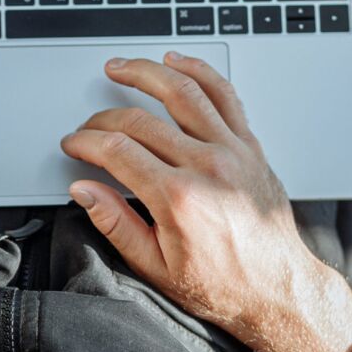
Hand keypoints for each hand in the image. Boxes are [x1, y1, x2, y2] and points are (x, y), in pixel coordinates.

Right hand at [62, 53, 351, 351]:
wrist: (277, 290)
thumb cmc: (222, 285)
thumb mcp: (155, 267)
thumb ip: (115, 223)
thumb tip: (84, 190)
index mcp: (178, 198)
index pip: (117, 150)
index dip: (86, 142)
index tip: (73, 144)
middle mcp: (207, 166)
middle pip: (141, 120)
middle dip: (103, 118)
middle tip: (87, 127)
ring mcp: (233, 151)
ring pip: (183, 92)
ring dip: (146, 72)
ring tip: (121, 67)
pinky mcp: (250, 147)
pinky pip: (224, 96)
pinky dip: (200, 72)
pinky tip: (178, 62)